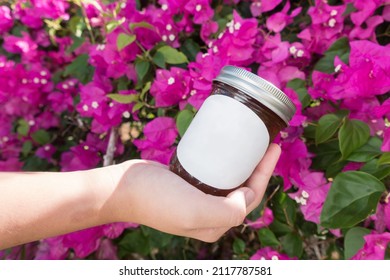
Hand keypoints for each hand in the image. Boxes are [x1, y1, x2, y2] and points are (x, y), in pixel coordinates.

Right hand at [103, 143, 280, 241]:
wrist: (122, 188)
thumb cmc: (157, 199)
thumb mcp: (195, 210)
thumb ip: (226, 212)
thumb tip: (246, 197)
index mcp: (216, 225)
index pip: (250, 199)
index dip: (265, 174)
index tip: (272, 147)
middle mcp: (209, 215)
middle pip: (242, 188)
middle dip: (258, 167)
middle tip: (266, 140)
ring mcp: (198, 200)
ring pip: (229, 180)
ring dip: (243, 163)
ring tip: (250, 141)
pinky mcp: (187, 185)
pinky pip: (214, 173)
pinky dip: (224, 161)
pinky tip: (226, 147)